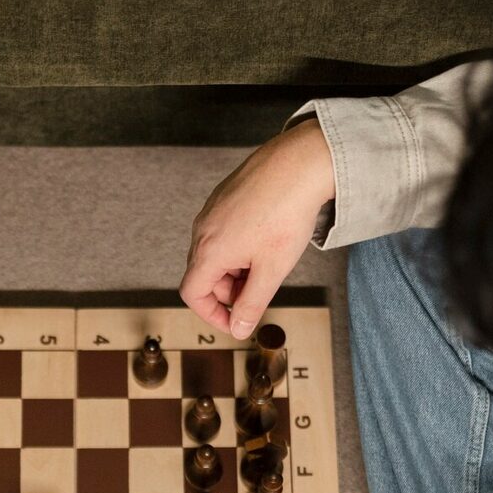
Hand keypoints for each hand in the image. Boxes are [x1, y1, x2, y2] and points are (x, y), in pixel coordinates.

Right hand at [181, 119, 334, 338]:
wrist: (299, 164)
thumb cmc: (286, 212)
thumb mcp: (271, 270)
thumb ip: (251, 304)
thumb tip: (239, 328)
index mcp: (209, 251)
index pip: (192, 294)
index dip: (212, 315)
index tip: (236, 321)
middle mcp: (203, 229)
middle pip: (204, 274)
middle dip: (230, 291)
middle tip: (260, 290)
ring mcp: (212, 210)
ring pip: (215, 253)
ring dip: (236, 269)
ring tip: (268, 261)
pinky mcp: (224, 197)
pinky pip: (224, 231)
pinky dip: (239, 246)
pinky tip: (266, 238)